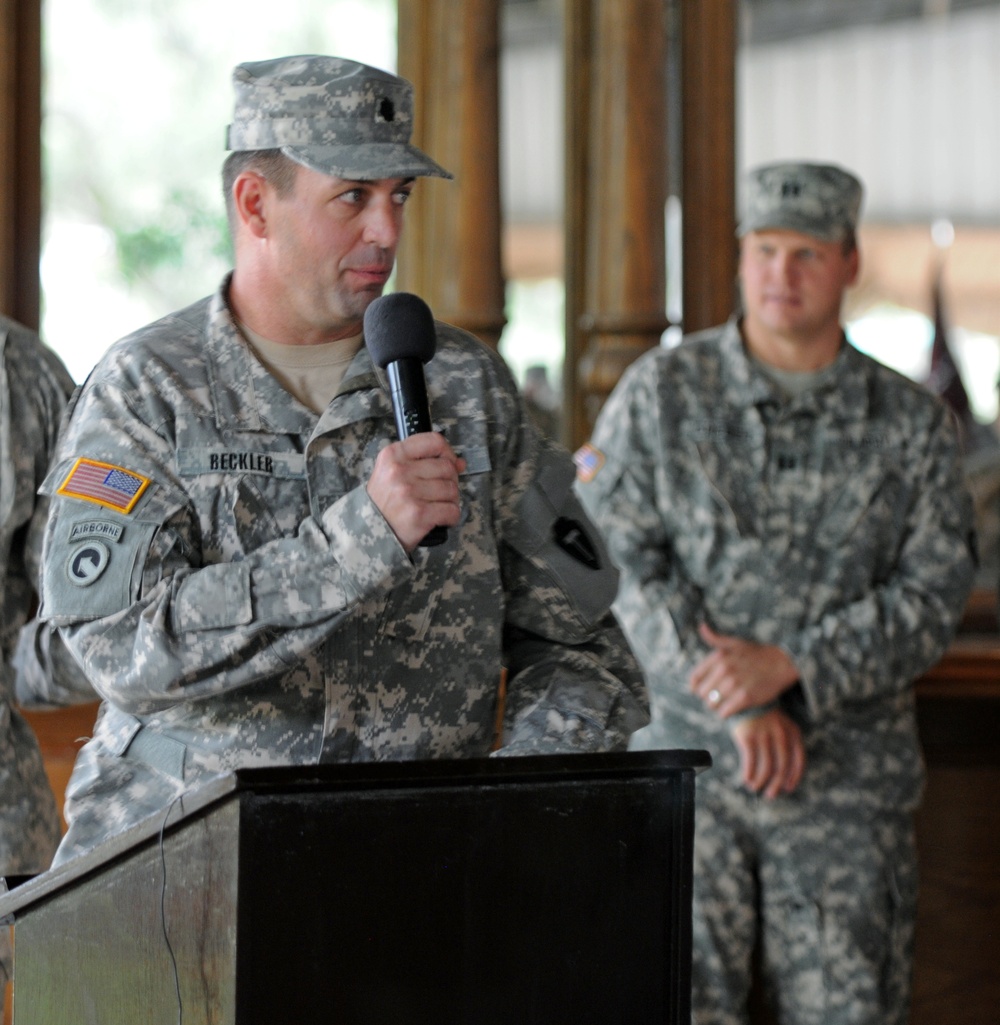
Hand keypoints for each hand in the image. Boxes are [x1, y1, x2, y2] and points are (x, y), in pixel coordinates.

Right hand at [366, 432, 464, 551]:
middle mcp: (399, 471)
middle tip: (438, 492)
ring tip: (436, 506)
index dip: (447, 452)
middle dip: (450, 481)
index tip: (448, 463)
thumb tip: (460, 463)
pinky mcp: (418, 514)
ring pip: (452, 489)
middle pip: (447, 467)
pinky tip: (439, 519)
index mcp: (392, 455)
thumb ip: (425, 462)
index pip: (434, 441)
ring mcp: (409, 493)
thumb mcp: (393, 473)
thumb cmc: (384, 502)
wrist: (367, 532)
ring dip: (450, 500)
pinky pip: (452, 510)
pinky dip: (450, 517)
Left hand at [689, 623, 798, 717]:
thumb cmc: (757, 653)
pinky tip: (732, 708)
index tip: (701, 690)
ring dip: (717, 705)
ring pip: (711, 704)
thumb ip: (715, 638)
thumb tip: (702, 626)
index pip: (694, 678)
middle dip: (708, 696)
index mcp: (718, 657)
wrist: (782, 663)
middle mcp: (724, 670)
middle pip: (702, 693)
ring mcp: (734, 684)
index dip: (695, 687)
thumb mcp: (735, 642)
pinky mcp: (745, 698)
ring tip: (725, 702)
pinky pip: (724, 712)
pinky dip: (726, 712)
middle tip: (718, 696)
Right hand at [730, 708, 805, 797]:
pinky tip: (746, 779)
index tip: (787, 788)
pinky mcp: (748, 737)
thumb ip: (786, 743)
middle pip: (782, 766)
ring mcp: (764, 735)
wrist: (744, 697)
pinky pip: (750, 761)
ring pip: (766, 767)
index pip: (799, 760)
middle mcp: (780, 735)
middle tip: (770, 794)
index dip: (794, 777)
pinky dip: (748, 773)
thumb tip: (783, 774)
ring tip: (754, 787)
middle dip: (776, 784)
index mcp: (792, 732)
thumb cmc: (764, 716)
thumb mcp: (781, 725)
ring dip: (761, 781)